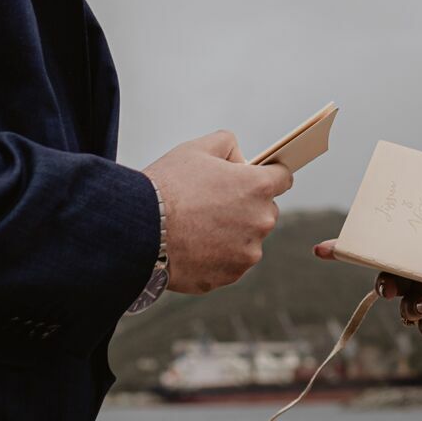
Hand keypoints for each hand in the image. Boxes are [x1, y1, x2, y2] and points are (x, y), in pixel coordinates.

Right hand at [145, 130, 292, 294]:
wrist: (138, 231)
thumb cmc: (167, 187)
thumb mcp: (197, 149)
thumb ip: (228, 145)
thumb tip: (240, 161)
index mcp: (258, 187)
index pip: (283, 178)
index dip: (269, 175)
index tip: (257, 178)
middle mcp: (261, 221)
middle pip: (265, 211)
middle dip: (247, 207)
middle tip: (213, 204)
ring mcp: (247, 252)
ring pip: (248, 240)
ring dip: (233, 234)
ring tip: (198, 228)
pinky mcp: (230, 276)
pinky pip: (231, 263)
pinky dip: (217, 257)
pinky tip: (193, 247)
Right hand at [311, 241, 421, 338]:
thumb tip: (394, 214)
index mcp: (419, 250)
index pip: (378, 246)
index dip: (345, 248)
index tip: (324, 250)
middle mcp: (420, 274)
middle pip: (388, 283)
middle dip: (386, 287)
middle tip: (393, 287)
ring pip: (407, 309)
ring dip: (412, 309)